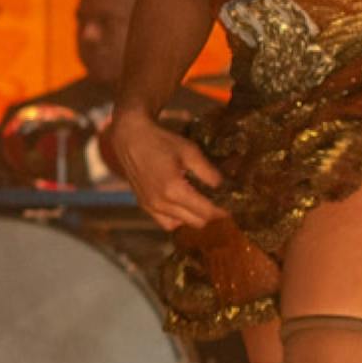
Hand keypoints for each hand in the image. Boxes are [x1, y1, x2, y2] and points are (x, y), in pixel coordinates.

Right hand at [101, 107, 225, 230]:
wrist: (130, 138)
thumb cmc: (161, 141)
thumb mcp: (190, 151)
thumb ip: (208, 172)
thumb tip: (223, 187)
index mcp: (174, 190)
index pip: (207, 212)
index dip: (222, 211)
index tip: (231, 204)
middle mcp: (161, 203)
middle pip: (197, 222)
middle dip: (210, 214)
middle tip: (217, 200)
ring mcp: (151, 207)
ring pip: (182, 224)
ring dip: (194, 217)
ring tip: (199, 202)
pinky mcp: (144, 206)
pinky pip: (166, 223)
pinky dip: (178, 218)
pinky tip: (182, 204)